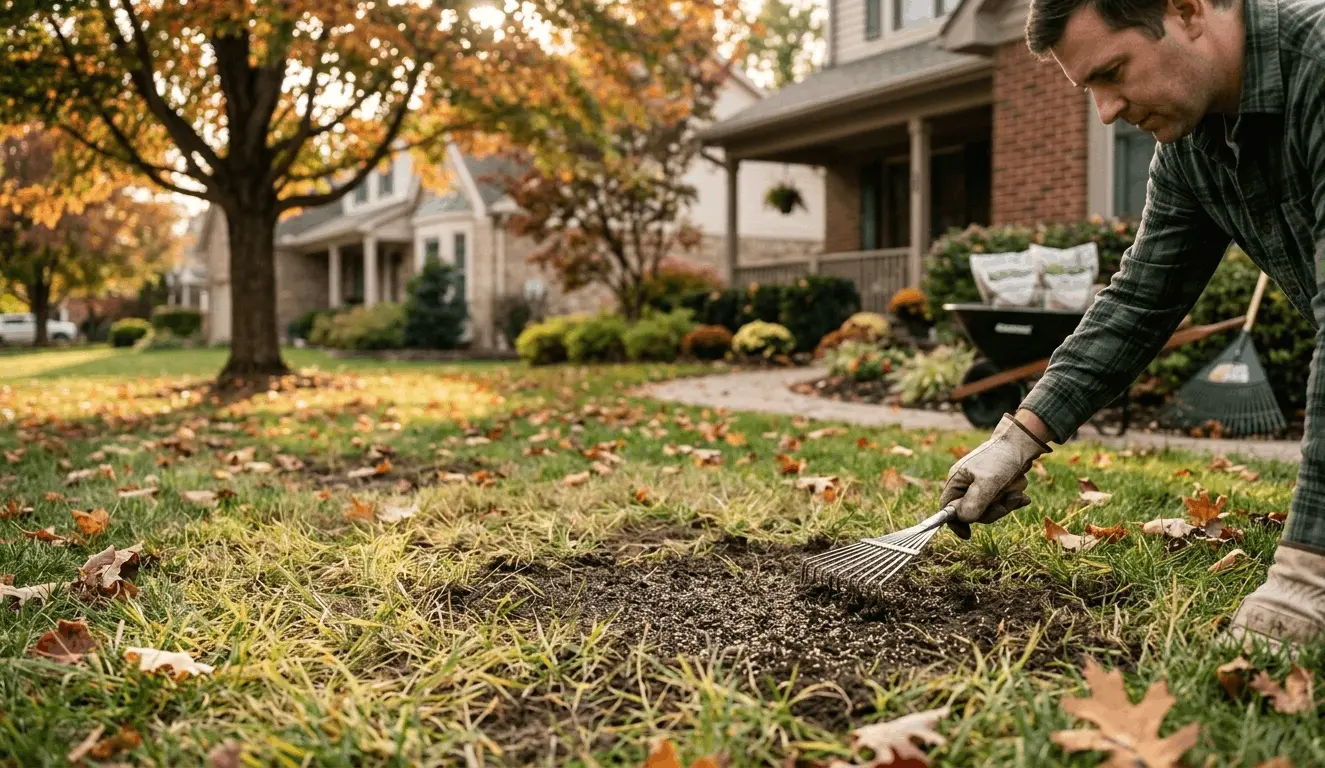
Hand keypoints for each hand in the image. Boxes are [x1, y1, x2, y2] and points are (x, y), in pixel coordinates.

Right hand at [940, 412, 1052, 538]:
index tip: (967, 535)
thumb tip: (964, 519)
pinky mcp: (995, 485)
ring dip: (1006, 502)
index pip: (948, 507)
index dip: (955, 522)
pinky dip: (1013, 498)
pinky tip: (1021, 494)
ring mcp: (981, 485)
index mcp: (957, 480)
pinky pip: (1001, 502)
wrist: (1023, 442)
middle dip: (993, 510)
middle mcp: (966, 483)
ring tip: (1017, 491)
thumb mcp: (988, 482)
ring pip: (990, 508)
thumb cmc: (1002, 458)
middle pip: (972, 512)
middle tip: (1007, 501)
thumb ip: (974, 502)